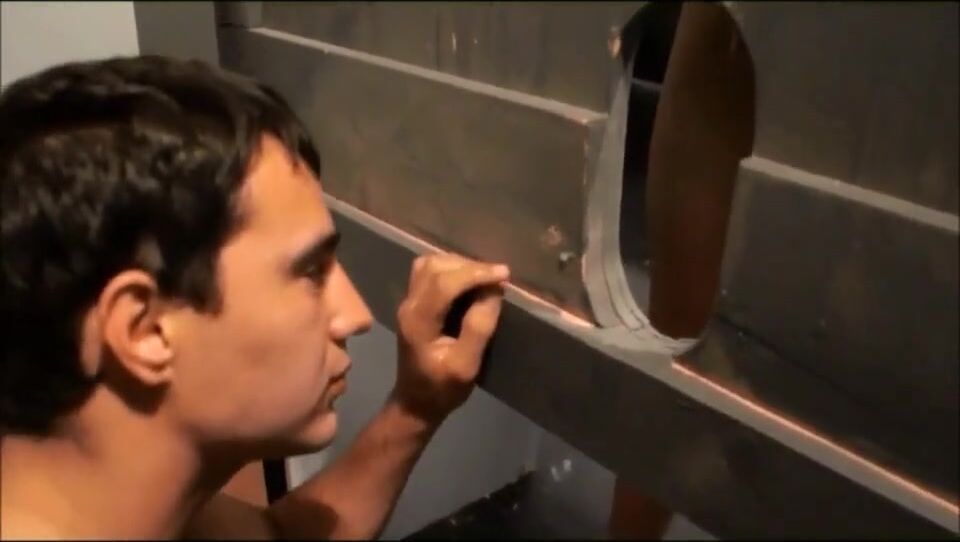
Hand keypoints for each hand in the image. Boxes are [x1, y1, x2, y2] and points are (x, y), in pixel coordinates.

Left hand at [392, 253, 509, 423]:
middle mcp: (409, 305)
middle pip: (435, 267)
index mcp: (418, 321)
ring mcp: (408, 303)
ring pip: (429, 264)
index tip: (504, 274)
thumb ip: (478, 328)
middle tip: (496, 277)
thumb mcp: (466, 366)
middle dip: (469, 266)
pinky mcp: (414, 303)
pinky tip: (469, 281)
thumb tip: (492, 292)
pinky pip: (429, 273)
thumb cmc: (442, 388)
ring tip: (484, 277)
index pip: (444, 282)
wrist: (416, 402)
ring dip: (459, 264)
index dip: (475, 272)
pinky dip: (451, 269)